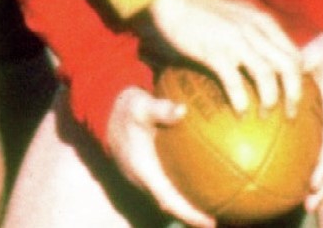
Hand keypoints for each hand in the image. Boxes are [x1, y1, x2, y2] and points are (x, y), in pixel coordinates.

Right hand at [107, 87, 214, 227]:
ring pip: (169, 197)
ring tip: (215, 206)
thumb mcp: (141, 106)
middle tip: (215, 221)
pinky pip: (169, 184)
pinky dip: (185, 188)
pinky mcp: (148, 169)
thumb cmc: (127, 109)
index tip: (208, 222)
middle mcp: (144, 178)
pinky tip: (203, 180)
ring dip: (188, 204)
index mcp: (143, 169)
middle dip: (191, 215)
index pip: (167, 199)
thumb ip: (160, 110)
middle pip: (171, 205)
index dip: (188, 213)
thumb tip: (182, 110)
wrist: (107, 112)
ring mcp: (145, 176)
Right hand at [145, 0, 302, 115]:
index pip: (294, 54)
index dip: (301, 80)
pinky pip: (235, 82)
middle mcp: (256, 31)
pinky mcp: (215, 52)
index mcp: (265, 23)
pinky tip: (241, 113)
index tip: (296, 98)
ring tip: (266, 116)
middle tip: (290, 115)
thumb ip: (259, 32)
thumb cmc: (208, 11)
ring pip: (266, 75)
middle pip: (288, 67)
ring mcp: (236, 41)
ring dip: (270, 100)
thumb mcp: (242, 15)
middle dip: (294, 95)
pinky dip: (241, 101)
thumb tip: (273, 57)